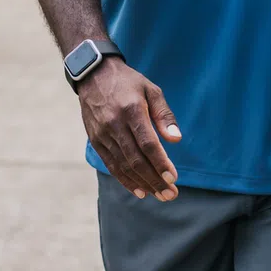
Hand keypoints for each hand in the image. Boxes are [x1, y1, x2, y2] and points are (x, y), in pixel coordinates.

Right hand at [77, 58, 181, 201]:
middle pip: (136, 159)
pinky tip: (140, 190)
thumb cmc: (129, 82)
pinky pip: (111, 165)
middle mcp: (115, 124)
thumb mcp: (151, 90)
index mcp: (131, 110)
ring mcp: (103, 134)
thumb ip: (164, 115)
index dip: (160, 163)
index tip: (173, 178)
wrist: (94, 74)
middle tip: (171, 194)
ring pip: (123, 166)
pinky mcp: (95, 140)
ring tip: (159, 195)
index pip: (148, 144)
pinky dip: (125, 180)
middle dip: (155, 180)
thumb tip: (176, 139)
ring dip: (143, 183)